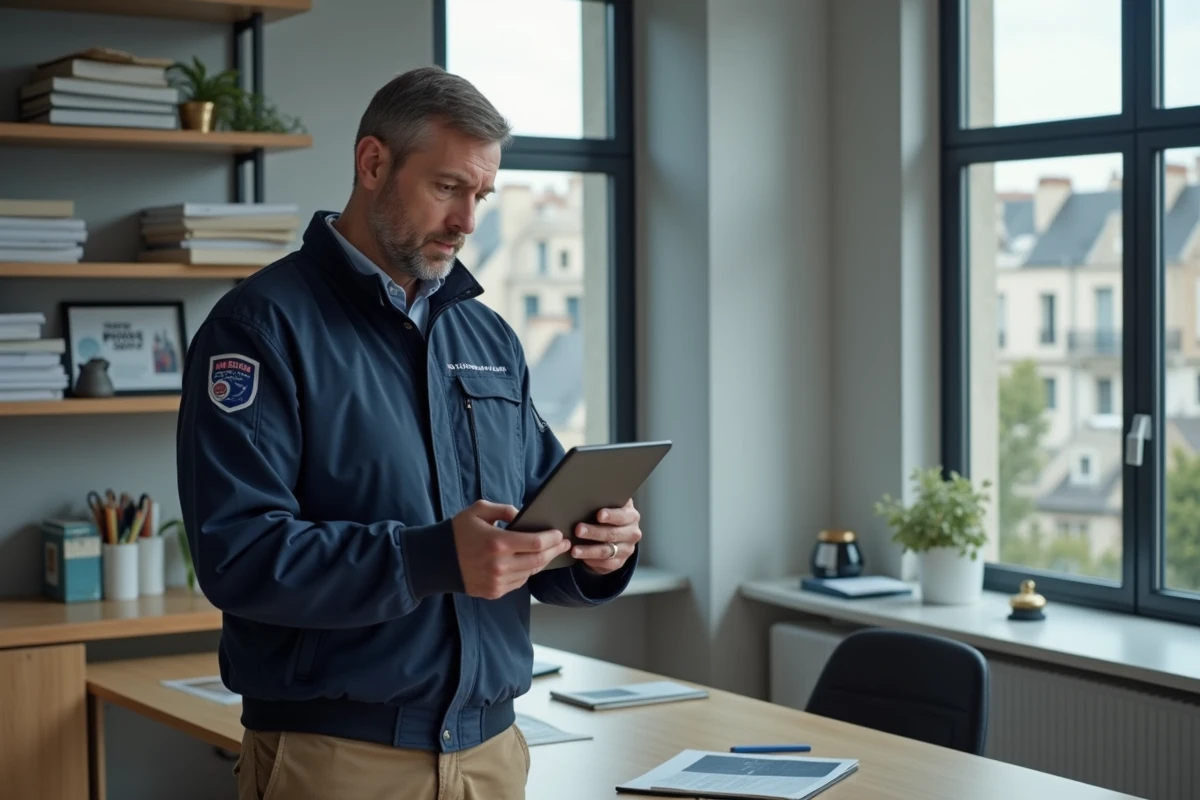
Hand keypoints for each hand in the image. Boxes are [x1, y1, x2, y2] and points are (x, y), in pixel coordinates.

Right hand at [452, 500, 572, 599]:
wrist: (435, 560)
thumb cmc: (457, 532)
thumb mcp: (479, 510)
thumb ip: (505, 509)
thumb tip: (524, 515)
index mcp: (498, 543)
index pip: (535, 543)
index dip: (552, 539)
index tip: (559, 534)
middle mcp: (500, 565)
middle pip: (538, 560)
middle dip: (554, 551)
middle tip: (564, 544)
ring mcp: (497, 581)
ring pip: (530, 573)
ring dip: (542, 562)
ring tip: (550, 552)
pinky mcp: (494, 592)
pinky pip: (519, 582)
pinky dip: (527, 572)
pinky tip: (531, 563)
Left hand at [572, 499, 640, 574]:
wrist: (614, 535)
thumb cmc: (607, 516)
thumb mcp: (609, 506)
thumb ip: (603, 502)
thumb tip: (585, 496)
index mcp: (631, 516)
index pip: (623, 515)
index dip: (611, 515)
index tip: (599, 515)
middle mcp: (632, 533)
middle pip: (613, 534)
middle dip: (594, 532)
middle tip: (578, 530)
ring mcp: (627, 549)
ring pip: (607, 551)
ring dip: (589, 550)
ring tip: (574, 550)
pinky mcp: (619, 562)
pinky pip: (606, 564)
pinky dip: (592, 561)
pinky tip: (581, 558)